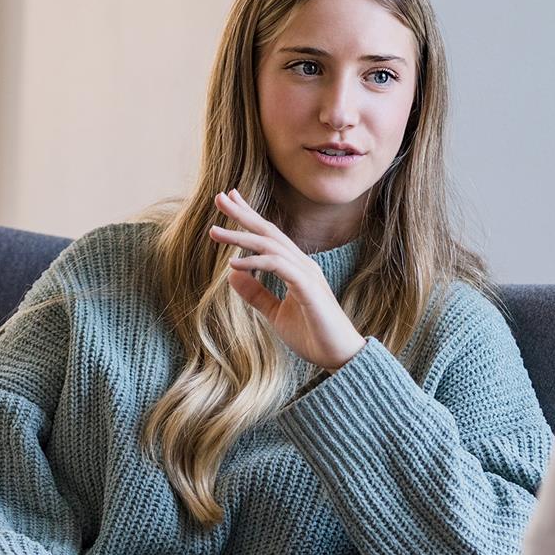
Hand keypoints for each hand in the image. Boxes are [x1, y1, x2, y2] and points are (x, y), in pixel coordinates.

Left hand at [207, 189, 366, 370]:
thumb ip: (256, 294)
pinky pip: (279, 266)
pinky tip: (233, 263)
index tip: (229, 201)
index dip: (250, 216)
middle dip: (244, 213)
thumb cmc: (312, 335)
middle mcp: (302, 264)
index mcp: (296, 268)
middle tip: (220, 197)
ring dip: (241, 236)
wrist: (339, 357)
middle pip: (269, 231)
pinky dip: (256, 261)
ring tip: (215, 232)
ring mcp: (307, 274)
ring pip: (271, 245)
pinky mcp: (308, 288)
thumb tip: (231, 275)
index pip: (270, 236)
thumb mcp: (276, 314)